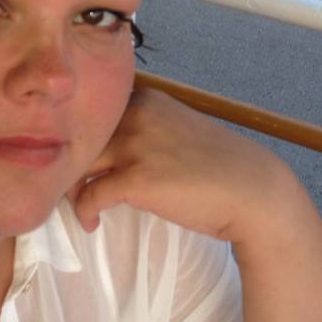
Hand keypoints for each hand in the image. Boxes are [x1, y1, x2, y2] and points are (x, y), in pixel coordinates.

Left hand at [69, 88, 297, 246]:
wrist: (253, 191)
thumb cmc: (216, 166)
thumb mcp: (176, 129)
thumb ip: (142, 129)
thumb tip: (104, 151)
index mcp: (145, 99)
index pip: (93, 114)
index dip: (80, 140)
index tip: (76, 161)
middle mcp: (136, 114)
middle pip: (80, 137)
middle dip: (70, 163)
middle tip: (68, 187)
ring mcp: (135, 144)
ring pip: (79, 164)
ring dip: (71, 188)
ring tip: (79, 205)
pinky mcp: (136, 179)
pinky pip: (90, 195)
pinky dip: (84, 211)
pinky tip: (92, 222)